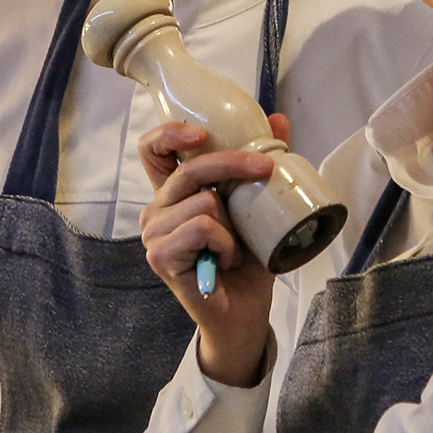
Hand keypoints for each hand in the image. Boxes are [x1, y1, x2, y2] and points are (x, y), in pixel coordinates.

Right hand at [137, 114, 292, 386]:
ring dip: (233, 225)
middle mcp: (157, 209)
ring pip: (203, 202)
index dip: (170, 132)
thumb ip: (261, 165)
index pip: (152, 150)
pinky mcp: (160, 256)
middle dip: (233, 163)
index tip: (201, 132)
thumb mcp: (258, 207)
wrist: (245, 313)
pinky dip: (225, 243)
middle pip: (189, 168)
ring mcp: (155, 234)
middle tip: (266, 169)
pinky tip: (225, 261)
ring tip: (236, 248)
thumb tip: (279, 119)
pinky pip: (202, 228)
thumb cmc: (247, 262)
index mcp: (174, 193)